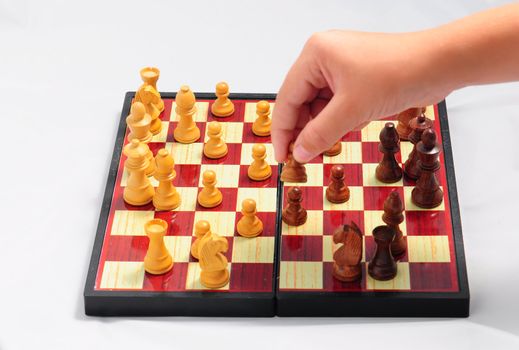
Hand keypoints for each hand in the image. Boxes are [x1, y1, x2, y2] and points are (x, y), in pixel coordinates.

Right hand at [271, 30, 452, 162]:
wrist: (441, 64)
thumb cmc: (399, 72)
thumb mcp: (352, 110)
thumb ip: (320, 134)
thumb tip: (299, 152)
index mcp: (315, 54)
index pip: (287, 97)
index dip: (282, 131)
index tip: (283, 157)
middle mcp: (324, 57)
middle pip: (302, 101)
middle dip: (306, 130)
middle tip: (304, 157)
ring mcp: (341, 66)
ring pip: (320, 105)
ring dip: (326, 125)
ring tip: (333, 141)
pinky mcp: (356, 76)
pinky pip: (337, 103)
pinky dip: (342, 119)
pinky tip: (354, 124)